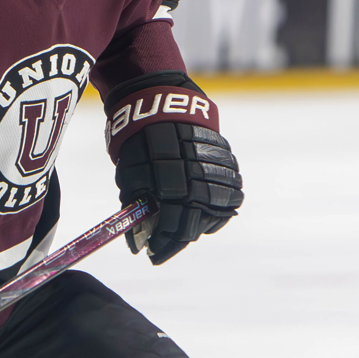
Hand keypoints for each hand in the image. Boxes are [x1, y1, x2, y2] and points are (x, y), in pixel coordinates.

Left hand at [107, 82, 242, 263]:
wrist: (161, 103)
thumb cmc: (139, 142)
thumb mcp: (129, 176)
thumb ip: (137, 210)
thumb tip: (136, 242)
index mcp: (174, 189)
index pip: (174, 231)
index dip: (162, 246)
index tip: (152, 254)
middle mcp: (199, 183)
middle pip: (195, 227)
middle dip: (178, 239)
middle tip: (165, 245)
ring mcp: (216, 172)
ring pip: (216, 212)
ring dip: (199, 223)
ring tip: (183, 226)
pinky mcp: (226, 161)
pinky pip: (229, 193)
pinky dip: (217, 205)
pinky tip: (202, 209)